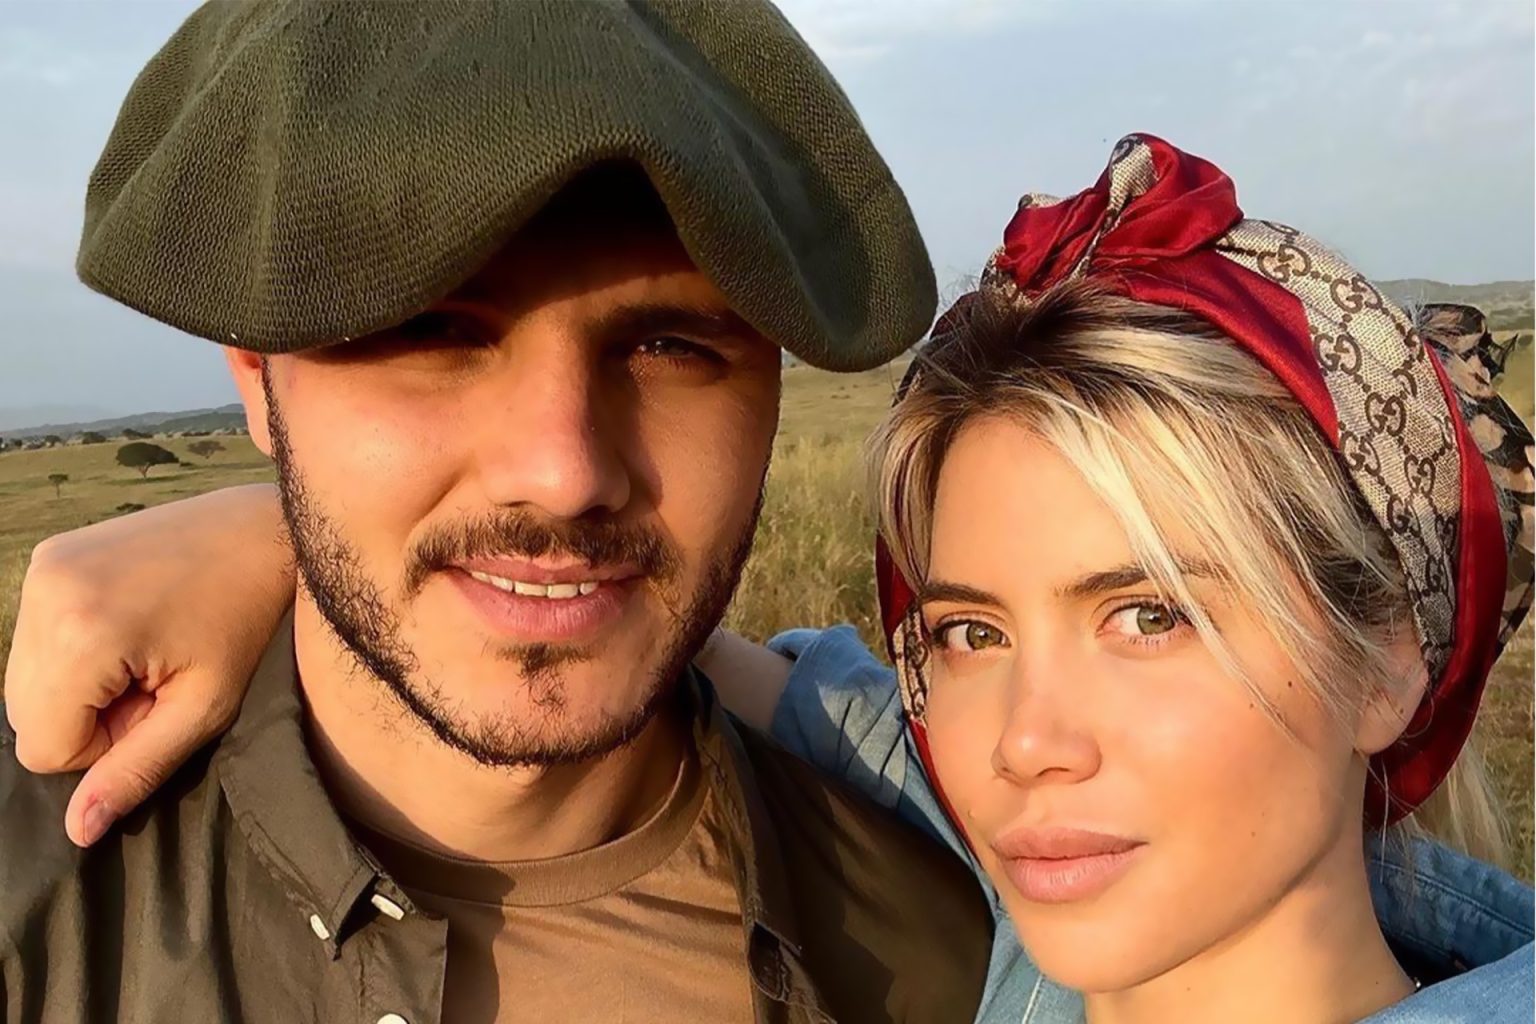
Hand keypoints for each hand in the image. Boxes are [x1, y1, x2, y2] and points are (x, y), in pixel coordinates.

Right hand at [3, 484, 292, 845]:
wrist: (266, 531)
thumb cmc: (248, 620)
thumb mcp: (204, 706)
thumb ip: (137, 770)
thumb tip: (78, 832)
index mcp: (78, 633)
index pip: (42, 748)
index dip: (104, 746)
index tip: (158, 706)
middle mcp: (43, 594)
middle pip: (25, 714)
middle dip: (89, 716)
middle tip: (157, 678)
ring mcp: (42, 567)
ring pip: (25, 679)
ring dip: (81, 685)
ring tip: (148, 651)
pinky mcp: (50, 554)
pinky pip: (36, 638)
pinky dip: (76, 650)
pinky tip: (132, 625)